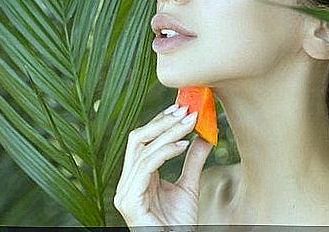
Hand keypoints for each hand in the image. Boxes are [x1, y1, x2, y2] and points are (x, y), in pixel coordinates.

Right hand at [113, 103, 212, 228]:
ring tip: (189, 122)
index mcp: (137, 176)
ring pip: (142, 149)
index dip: (161, 122)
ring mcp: (125, 191)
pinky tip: (182, 145)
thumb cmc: (179, 224)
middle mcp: (127, 181)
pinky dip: (164, 152)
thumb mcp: (189, 187)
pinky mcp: (129, 199)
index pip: (143, 141)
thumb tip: (203, 137)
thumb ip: (192, 162)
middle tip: (185, 109)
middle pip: (138, 139)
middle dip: (162, 122)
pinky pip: (146, 166)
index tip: (182, 107)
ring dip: (168, 132)